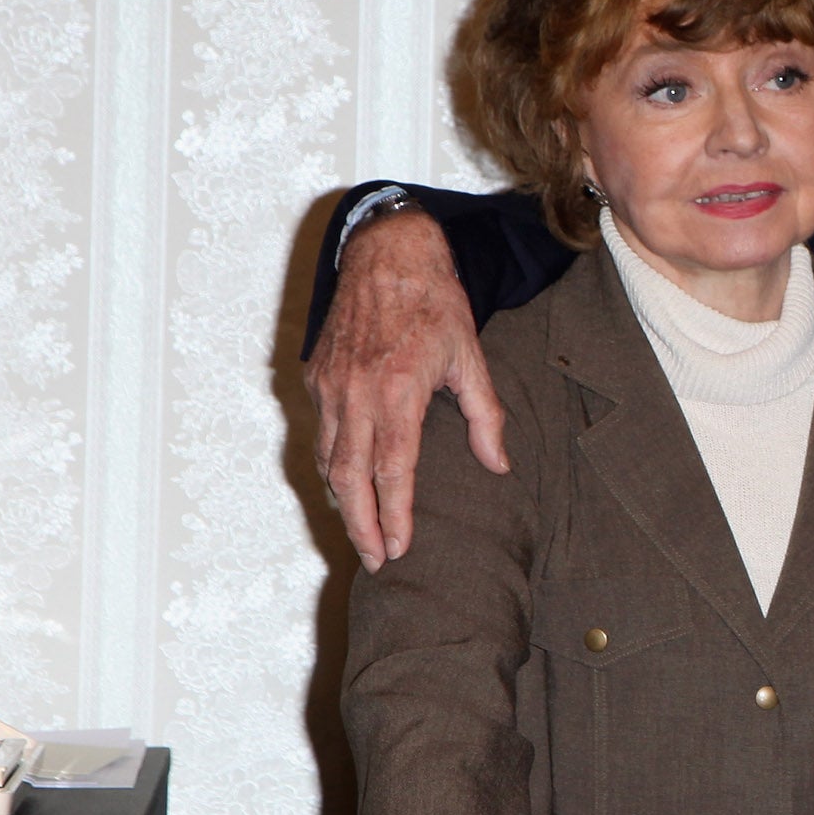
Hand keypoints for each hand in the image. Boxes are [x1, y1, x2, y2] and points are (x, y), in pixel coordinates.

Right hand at [306, 208, 506, 568]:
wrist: (386, 254)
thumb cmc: (435, 303)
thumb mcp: (471, 356)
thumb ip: (485, 415)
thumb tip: (498, 464)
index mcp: (397, 391)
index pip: (392, 471)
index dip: (393, 516)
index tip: (398, 549)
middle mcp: (355, 394)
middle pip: (348, 479)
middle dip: (359, 526)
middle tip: (374, 560)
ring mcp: (329, 387)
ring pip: (328, 460)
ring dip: (343, 502)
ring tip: (362, 532)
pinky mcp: (315, 378)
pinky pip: (320, 434)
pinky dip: (331, 465)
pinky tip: (347, 484)